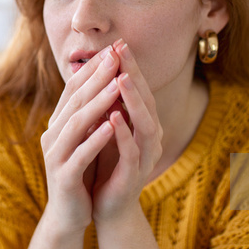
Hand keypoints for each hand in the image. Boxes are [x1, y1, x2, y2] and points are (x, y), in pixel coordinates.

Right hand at [39, 45, 121, 233]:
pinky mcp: (63, 176)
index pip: (73, 89)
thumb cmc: (81, 171)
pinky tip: (112, 125)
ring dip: (98, 102)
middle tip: (115, 56)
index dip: (92, 68)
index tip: (112, 49)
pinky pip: (81, 153)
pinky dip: (96, 138)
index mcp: (57, 123)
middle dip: (96, 77)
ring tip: (117, 84)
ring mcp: (55, 155)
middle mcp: (52, 135)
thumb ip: (88, 113)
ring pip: (76, 123)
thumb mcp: (84, 138)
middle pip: (75, 100)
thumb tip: (103, 80)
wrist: (69, 214)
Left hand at [91, 40, 162, 223]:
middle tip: (122, 50)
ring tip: (122, 79)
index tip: (118, 43)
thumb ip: (108, 103)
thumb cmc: (106, 162)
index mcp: (142, 123)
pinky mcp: (135, 175)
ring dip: (133, 100)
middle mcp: (149, 136)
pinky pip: (133, 151)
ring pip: (145, 123)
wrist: (106, 205)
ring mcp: (145, 156)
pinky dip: (124, 133)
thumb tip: (99, 69)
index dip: (130, 66)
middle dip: (134, 74)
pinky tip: (113, 117)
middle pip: (146, 99)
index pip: (138, 89)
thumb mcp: (105, 128)